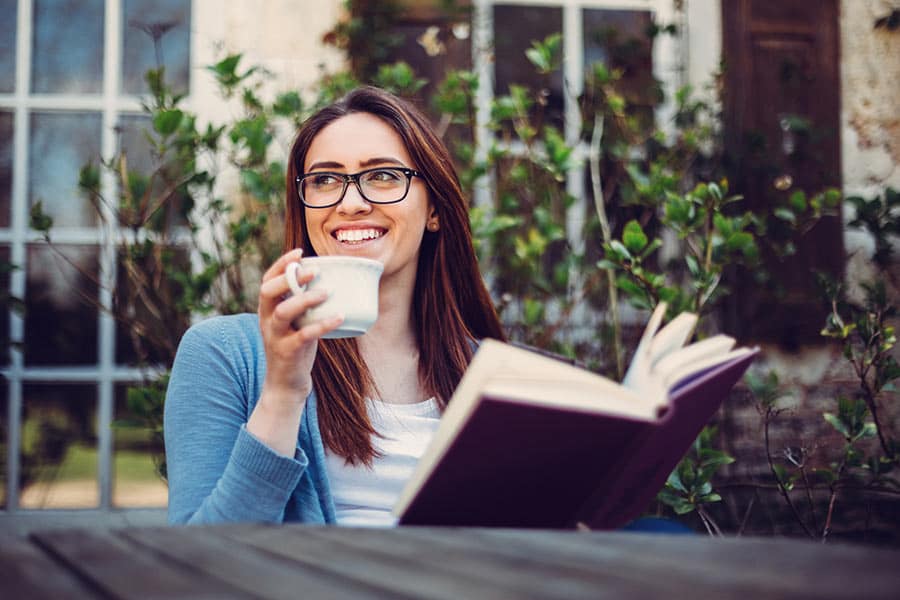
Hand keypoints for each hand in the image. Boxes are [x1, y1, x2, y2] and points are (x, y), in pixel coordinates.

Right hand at [257, 248, 343, 399]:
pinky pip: (304, 335)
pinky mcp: (288, 352)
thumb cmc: (295, 347)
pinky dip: (323, 324)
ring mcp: (275, 336)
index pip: (267, 280)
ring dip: (305, 299)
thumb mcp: (295, 322)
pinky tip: (340, 317)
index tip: (300, 253)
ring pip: (283, 312)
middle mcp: (267, 320)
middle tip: (314, 271)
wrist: (285, 385)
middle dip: (289, 278)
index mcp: (268, 309)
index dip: (281, 264)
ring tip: (327, 292)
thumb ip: (304, 304)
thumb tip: (333, 280)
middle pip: (268, 292)